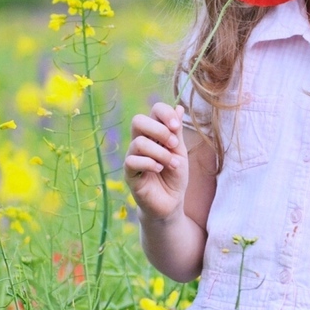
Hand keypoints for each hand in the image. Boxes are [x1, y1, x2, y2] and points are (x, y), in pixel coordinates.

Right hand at [124, 103, 188, 221]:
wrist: (171, 202)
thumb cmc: (175, 176)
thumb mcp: (180, 151)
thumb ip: (176, 132)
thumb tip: (179, 107)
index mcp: (154, 134)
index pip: (154, 111)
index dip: (165, 114)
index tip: (176, 127)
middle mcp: (140, 142)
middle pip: (138, 120)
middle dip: (159, 130)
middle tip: (173, 144)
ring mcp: (132, 157)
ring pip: (138, 143)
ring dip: (161, 153)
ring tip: (172, 164)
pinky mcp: (129, 173)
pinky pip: (132, 161)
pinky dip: (150, 164)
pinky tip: (160, 170)